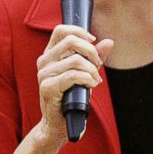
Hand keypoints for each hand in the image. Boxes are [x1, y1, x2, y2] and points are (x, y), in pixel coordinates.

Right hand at [36, 24, 113, 142]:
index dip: (79, 31)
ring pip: (75, 60)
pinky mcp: (47, 87)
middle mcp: (44, 61)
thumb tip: (109, 42)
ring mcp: (44, 74)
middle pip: (70, 41)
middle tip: (98, 64)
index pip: (61, 30)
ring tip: (95, 81)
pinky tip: (91, 86)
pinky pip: (73, 75)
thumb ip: (95, 57)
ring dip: (92, 70)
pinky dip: (87, 79)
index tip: (93, 41)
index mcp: (50, 54)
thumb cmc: (72, 97)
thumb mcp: (86, 73)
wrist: (60, 123)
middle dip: (91, 51)